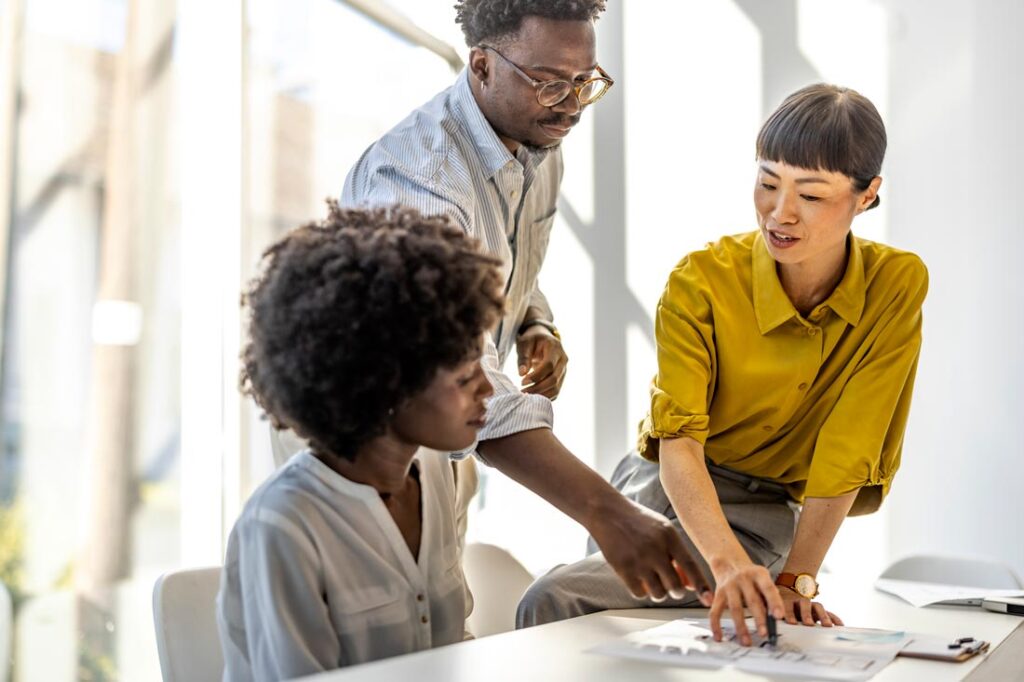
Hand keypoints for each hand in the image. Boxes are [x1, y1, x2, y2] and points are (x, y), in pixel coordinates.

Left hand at [516, 325, 567, 398]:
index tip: (522, 382)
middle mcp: (563, 359)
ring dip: (541, 395)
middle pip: (554, 379)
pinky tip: (533, 397)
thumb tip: (522, 374)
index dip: (536, 376)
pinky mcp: (561, 378)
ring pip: (556, 388)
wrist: (543, 340)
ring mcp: (564, 370)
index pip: (549, 365)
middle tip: (522, 392)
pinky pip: (556, 392)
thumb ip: (523, 357)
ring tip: (526, 397)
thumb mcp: (524, 344)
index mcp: (555, 348)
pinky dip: (545, 397)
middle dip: (537, 388)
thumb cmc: (532, 340)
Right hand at [589, 498, 712, 605]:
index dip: (701, 585)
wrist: (608, 512)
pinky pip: (639, 594)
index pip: (690, 565)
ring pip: (658, 593)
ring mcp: (638, 559)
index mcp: (669, 536)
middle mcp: (655, 549)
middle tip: (672, 587)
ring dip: (659, 593)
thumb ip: (677, 554)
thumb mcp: (662, 530)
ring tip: (654, 582)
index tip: (708, 599)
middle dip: (677, 591)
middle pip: (675, 586)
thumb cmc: (638, 521)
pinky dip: (642, 592)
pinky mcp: (622, 568)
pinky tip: (639, 580)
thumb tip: (690, 583)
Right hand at [707, 560, 784, 645]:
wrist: (728, 561)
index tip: (779, 616)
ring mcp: (729, 586)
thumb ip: (769, 595)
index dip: (774, 602)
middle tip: (764, 634)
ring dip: (740, 626)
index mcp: (758, 574)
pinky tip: (719, 636)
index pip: (768, 588)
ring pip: (735, 608)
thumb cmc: (751, 576)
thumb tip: (776, 618)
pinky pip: (715, 611)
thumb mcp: (763, 579)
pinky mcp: (718, 593)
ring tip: (746, 641)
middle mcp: (743, 578)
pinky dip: (716, 625)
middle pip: (751, 600)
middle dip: (758, 618)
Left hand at [778, 585, 843, 626]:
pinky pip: (828, 612)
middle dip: (806, 614)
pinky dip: (834, 618)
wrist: (787, 593)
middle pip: (804, 604)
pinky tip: (840, 625)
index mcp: (786, 601)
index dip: (789, 613)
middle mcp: (799, 601)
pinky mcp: (819, 610)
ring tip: (827, 625)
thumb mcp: (774, 609)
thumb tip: (766, 626)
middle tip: (808, 623)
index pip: (787, 605)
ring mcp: (811, 605)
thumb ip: (772, 615)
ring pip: (817, 606)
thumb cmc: (779, 607)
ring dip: (822, 615)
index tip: (790, 622)